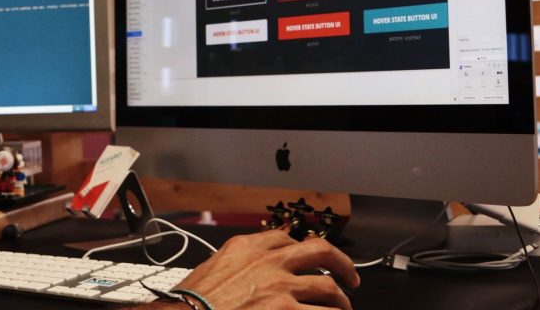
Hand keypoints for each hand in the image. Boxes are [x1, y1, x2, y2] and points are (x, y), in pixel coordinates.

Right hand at [165, 230, 359, 309]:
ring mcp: (281, 287)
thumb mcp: (209, 270)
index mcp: (246, 247)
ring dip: (340, 301)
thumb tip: (244, 273)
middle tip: (349, 277)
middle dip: (340, 263)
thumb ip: (233, 266)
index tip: (308, 258)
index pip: (283, 238)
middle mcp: (268, 261)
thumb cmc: (190, 303)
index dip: (301, 248)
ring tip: (342, 309)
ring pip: (327, 288)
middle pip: (318, 251)